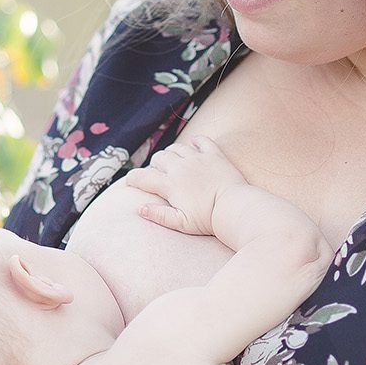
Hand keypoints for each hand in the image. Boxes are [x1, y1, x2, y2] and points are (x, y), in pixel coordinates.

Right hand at [122, 135, 245, 235]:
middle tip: (158, 174)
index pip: (142, 177)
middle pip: (158, 158)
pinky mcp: (214, 155)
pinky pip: (202, 141)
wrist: (234, 208)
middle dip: (154, 165)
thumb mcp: (181, 223)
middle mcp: (180, 167)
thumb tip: (140, 208)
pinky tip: (194, 145)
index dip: (133, 179)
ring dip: (171, 153)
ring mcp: (197, 158)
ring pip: (176, 148)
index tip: (131, 182)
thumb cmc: (207, 219)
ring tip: (173, 161)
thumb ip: (159, 215)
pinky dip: (196, 141)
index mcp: (170, 184)